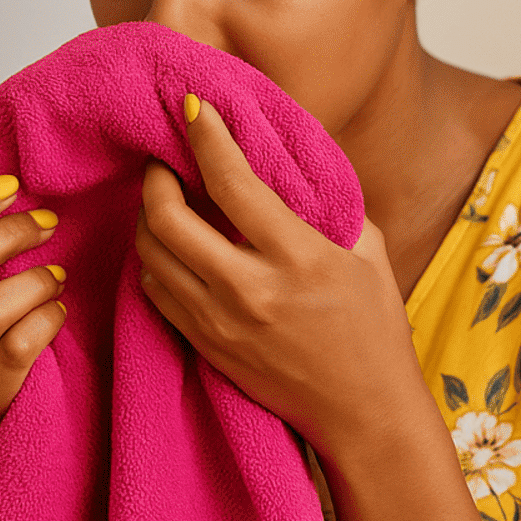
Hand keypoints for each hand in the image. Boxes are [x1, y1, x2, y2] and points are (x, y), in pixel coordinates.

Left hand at [135, 98, 425, 456]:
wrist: (364, 413)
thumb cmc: (373, 328)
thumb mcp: (368, 252)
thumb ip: (328, 202)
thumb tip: (290, 153)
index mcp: (298, 258)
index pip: (232, 183)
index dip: (206, 137)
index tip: (193, 107)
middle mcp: (250, 290)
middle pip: (168, 219)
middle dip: (156, 176)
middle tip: (163, 157)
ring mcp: (220, 323)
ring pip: (151, 256)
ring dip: (147, 217)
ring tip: (161, 196)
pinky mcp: (205, 346)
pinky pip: (156, 292)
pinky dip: (152, 260)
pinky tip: (167, 244)